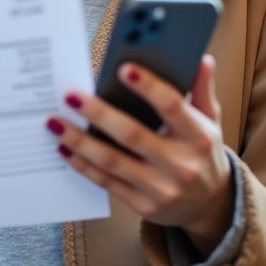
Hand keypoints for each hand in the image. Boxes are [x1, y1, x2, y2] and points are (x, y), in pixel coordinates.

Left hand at [46, 55, 234, 255]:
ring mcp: (160, 188)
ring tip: (55, 122)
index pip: (172, 106)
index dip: (148, 87)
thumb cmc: (202, 154)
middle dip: (98, 113)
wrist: (210, 205)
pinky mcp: (143, 205)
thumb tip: (201, 59)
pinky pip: (106, 182)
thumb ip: (202, 90)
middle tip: (70, 95)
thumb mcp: (211, 121)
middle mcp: (180, 164)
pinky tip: (64, 148)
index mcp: (198, 137)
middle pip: (132, 135)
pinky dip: (82, 164)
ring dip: (80, 141)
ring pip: (112, 161)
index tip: (123, 69)